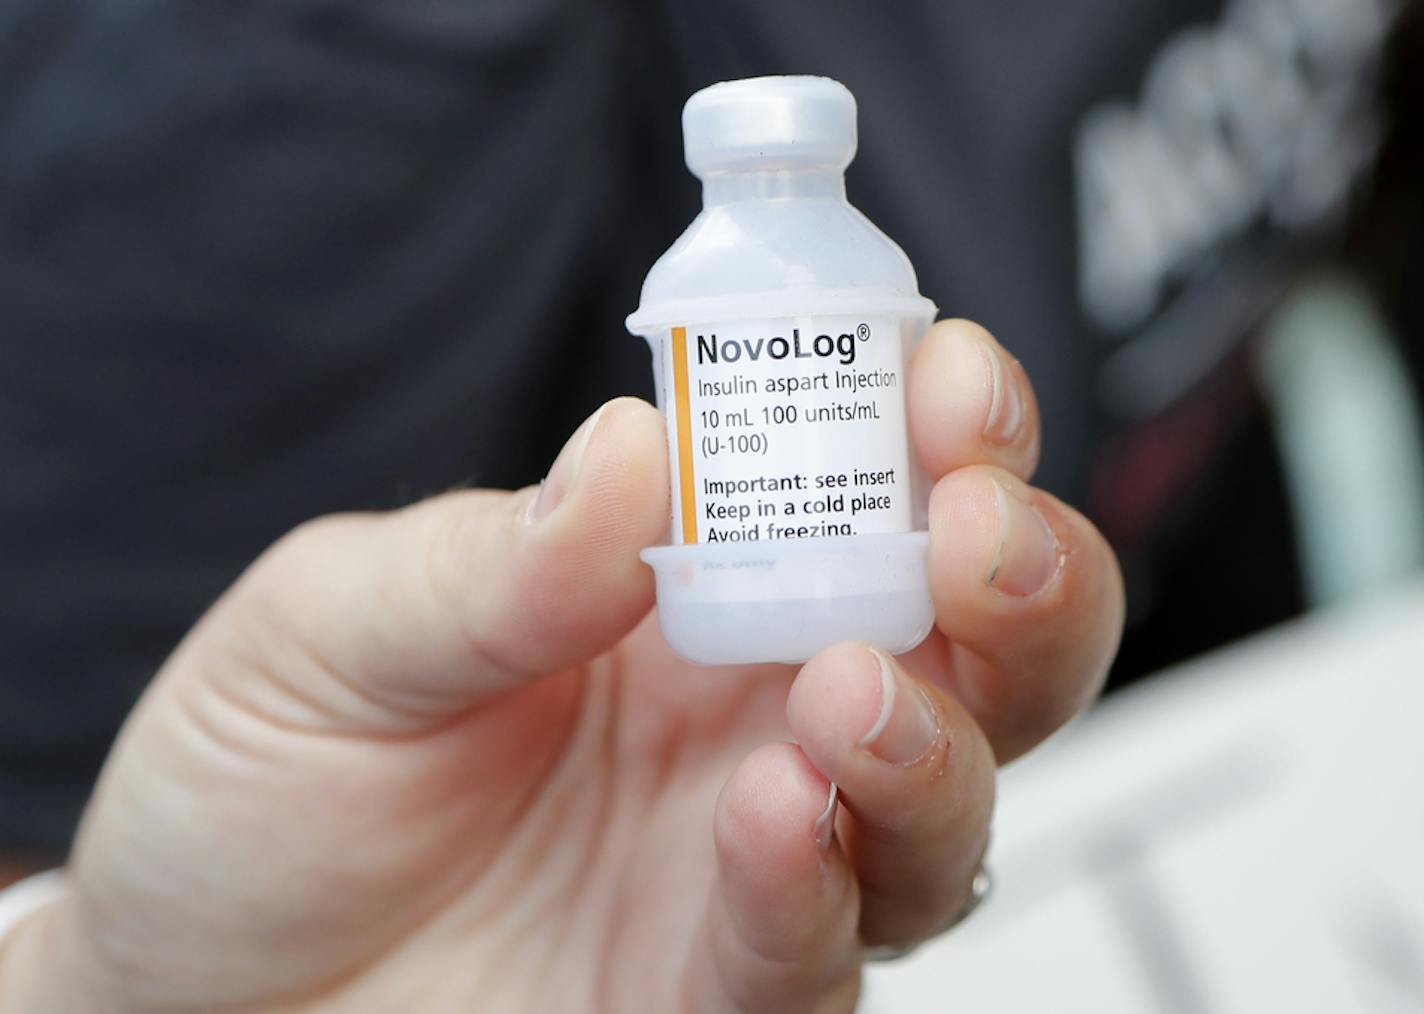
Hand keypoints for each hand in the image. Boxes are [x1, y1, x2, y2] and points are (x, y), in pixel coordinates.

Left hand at [0, 320, 1122, 1012]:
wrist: (202, 975)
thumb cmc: (268, 780)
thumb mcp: (334, 628)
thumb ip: (487, 561)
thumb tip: (630, 452)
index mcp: (685, 589)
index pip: (867, 487)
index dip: (941, 425)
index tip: (944, 380)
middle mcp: (755, 716)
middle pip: (980, 646)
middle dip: (1024, 577)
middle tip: (972, 532)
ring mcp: (755, 861)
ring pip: (951, 804)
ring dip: (939, 736)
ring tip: (842, 694)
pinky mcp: (721, 991)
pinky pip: (823, 945)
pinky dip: (822, 878)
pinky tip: (777, 817)